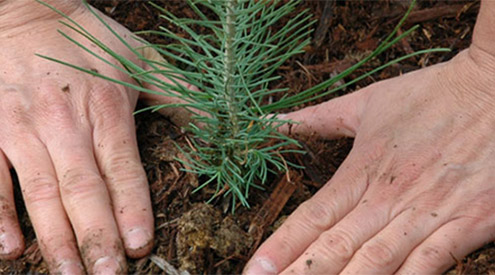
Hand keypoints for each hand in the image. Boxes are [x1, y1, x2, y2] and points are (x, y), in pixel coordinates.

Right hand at [0, 2, 179, 272]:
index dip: (132, 207)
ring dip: (56, 237)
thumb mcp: (141, 58)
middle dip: (96, 236)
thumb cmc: (87, 37)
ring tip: (71, 273)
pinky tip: (10, 250)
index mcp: (105, 106)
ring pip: (41, 190)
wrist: (22, 7)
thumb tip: (220, 126)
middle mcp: (64, 122)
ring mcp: (22, 127)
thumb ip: (179, 95)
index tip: (140, 245)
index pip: (122, 166)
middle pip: (83, 188)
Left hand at [245, 45, 494, 273]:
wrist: (492, 89)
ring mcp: (427, 212)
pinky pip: (429, 264)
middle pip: (335, 247)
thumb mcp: (363, 104)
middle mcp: (387, 197)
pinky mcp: (466, 224)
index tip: (254, 269)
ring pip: (375, 262)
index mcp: (361, 170)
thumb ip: (315, 118)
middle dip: (301, 274)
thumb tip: (270, 122)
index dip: (281, 246)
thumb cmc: (427, 95)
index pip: (311, 216)